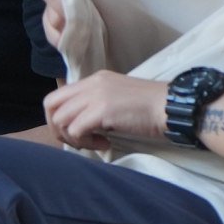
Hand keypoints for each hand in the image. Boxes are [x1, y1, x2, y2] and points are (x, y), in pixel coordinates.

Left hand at [38, 69, 166, 150]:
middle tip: (76, 141)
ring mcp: (95, 95)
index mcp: (95, 79)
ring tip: (93, 143)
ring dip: (72, 138)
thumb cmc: (152, 108)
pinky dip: (85, 142)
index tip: (78, 132)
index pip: (60, 95)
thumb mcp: (119, 99)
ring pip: (60, 119)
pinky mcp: (102, 110)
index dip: (61, 118)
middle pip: (50, 104)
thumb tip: (83, 126)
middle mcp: (91, 84)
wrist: (173, 107)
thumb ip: (99, 105)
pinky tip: (104, 143)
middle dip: (56, 128)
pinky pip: (75, 130)